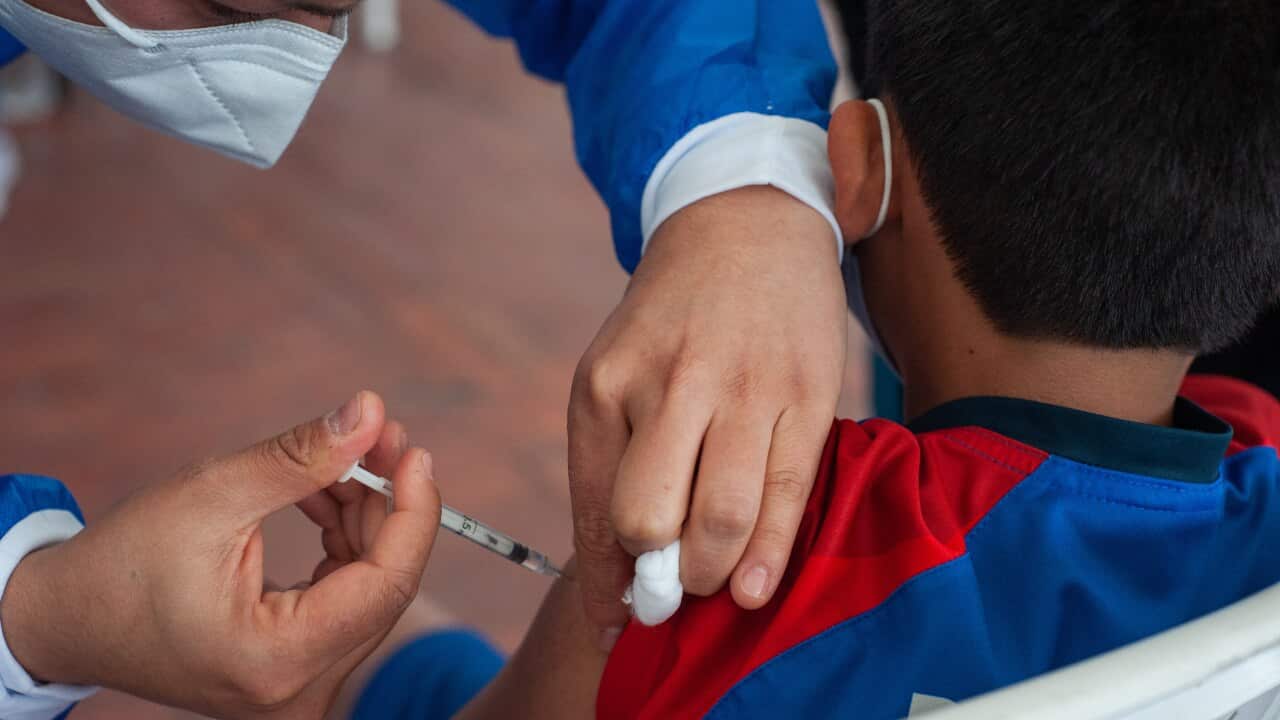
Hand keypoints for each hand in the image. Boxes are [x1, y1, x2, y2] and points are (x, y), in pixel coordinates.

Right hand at [0, 391, 440, 717]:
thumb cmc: (125, 563)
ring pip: (367, 588)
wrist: (67, 619)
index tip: (412, 449)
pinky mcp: (293, 668)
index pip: (387, 583)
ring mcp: (300, 685)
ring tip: (344, 455)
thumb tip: (371, 412)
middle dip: (388, 504)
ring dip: (365, 516)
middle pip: (382, 586)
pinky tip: (323, 494)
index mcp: (279, 659)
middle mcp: (301, 689)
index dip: (413, 511)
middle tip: (380, 435)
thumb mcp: (213, 495)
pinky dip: (342, 540)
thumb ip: (301, 457)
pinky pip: (344, 597)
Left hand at [569, 186, 846, 637]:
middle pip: (649, 520)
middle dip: (658, 578)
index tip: (616, 622)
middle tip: (671, 590)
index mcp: (606, 382)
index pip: (595, 508)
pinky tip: (754, 589)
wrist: (746, 227)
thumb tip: (616, 584)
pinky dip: (769, 556)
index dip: (605, 582)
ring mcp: (746, 387)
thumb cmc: (672, 322)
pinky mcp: (809, 392)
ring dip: (712, 575)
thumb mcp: (615, 372)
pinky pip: (788, 492)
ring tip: (713, 583)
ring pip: (722, 518)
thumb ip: (612, 465)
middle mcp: (671, 383)